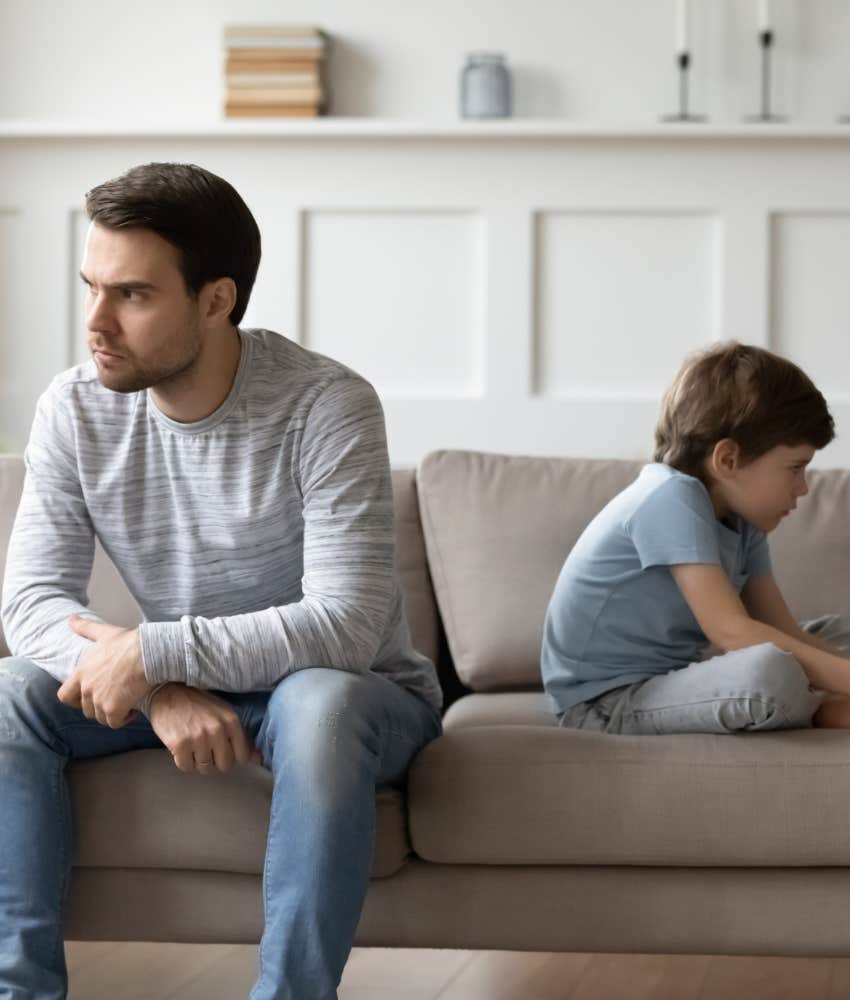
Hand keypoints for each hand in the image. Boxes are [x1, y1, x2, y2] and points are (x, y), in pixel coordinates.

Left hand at [57, 615, 151, 728]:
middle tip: (115, 699)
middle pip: (86, 709)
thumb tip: (70, 619)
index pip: (64, 696)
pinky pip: (114, 722)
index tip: (89, 697)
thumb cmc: (129, 642)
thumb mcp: (105, 632)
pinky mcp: (113, 709)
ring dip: (112, 713)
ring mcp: (99, 700)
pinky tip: (134, 709)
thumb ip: (85, 628)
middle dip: (100, 706)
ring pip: (101, 717)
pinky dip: (123, 718)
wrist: (148, 653)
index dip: (75, 700)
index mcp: (82, 672)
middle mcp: (87, 688)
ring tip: (126, 703)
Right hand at [148, 684, 263, 774]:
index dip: (232, 757)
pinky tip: (181, 747)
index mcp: (231, 720)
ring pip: (204, 768)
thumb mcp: (223, 714)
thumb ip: (241, 737)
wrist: (166, 690)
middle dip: (215, 762)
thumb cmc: (197, 703)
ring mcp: (198, 737)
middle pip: (224, 765)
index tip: (222, 752)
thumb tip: (259, 759)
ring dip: (198, 761)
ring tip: (192, 745)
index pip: (242, 756)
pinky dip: (183, 761)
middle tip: (205, 750)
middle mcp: (217, 729)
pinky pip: (186, 767)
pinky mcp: (179, 744)